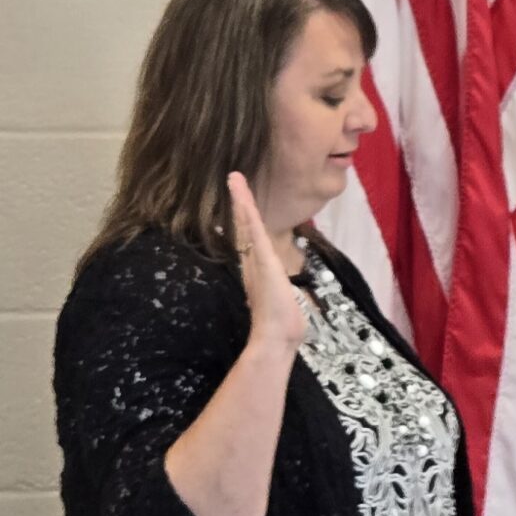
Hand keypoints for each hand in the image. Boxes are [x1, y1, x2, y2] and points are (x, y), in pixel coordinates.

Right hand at [228, 171, 305, 351]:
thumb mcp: (280, 307)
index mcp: (257, 272)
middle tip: (233, 180)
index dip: (244, 223)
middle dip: (239, 204)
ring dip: (240, 199)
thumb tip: (275, 307)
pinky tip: (241, 193)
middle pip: (244, 227)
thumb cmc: (282, 327)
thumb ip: (275, 301)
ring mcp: (256, 260)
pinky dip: (246, 210)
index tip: (240, 206)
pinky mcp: (262, 258)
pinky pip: (253, 229)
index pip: (250, 241)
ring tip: (234, 178)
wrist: (276, 337)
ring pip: (246, 223)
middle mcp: (252, 263)